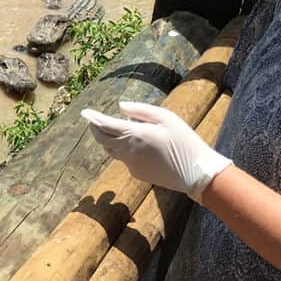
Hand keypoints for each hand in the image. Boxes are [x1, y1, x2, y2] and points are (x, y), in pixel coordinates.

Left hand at [80, 101, 231, 202]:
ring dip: (107, 140)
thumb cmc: (184, 141)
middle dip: (95, 129)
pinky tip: (134, 145)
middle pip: (103, 139)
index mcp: (135, 135)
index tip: (84, 112)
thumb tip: (120, 107)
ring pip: (112, 150)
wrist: (196, 173)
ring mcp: (131, 165)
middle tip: (92, 120)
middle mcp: (128, 151)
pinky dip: (123, 149)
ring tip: (109, 129)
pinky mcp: (137, 174)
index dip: (93, 118)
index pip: (105, 125)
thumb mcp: (167, 118)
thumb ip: (141, 110)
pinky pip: (124, 159)